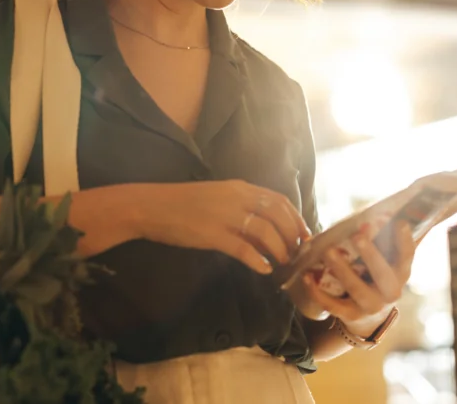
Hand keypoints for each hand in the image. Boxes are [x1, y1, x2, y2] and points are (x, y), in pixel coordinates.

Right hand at [138, 180, 312, 274]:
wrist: (151, 206)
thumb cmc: (182, 202)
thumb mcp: (217, 196)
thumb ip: (240, 206)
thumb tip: (264, 227)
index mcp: (239, 187)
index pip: (279, 200)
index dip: (296, 218)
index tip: (305, 235)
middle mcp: (237, 198)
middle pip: (278, 216)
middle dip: (292, 236)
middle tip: (296, 254)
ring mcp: (225, 216)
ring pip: (266, 233)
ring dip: (279, 250)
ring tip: (282, 263)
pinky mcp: (212, 235)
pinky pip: (243, 249)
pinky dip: (257, 260)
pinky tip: (263, 269)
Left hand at [300, 221, 415, 335]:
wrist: (369, 318)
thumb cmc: (373, 277)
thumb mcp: (381, 262)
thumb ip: (377, 242)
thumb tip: (365, 217)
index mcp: (400, 274)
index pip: (406, 257)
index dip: (405, 240)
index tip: (400, 222)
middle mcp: (390, 292)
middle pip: (383, 274)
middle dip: (371, 254)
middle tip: (357, 235)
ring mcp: (371, 306)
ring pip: (357, 289)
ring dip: (342, 270)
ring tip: (327, 251)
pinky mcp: (351, 316)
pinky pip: (333, 305)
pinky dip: (318, 291)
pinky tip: (307, 276)